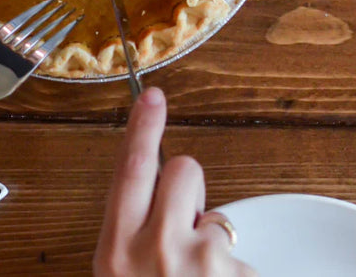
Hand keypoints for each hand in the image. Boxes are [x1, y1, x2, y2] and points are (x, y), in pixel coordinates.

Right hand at [94, 87, 254, 276]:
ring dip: (210, 239)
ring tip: (198, 275)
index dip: (143, 128)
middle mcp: (156, 250)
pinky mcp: (235, 271)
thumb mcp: (120, 271)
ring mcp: (198, 260)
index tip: (152, 97)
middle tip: (184, 226)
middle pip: (183, 170)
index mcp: (117, 250)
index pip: (131, 169)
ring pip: (215, 213)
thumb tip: (158, 193)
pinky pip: (238, 251)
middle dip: (189, 185)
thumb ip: (132, 231)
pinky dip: (232, 271)